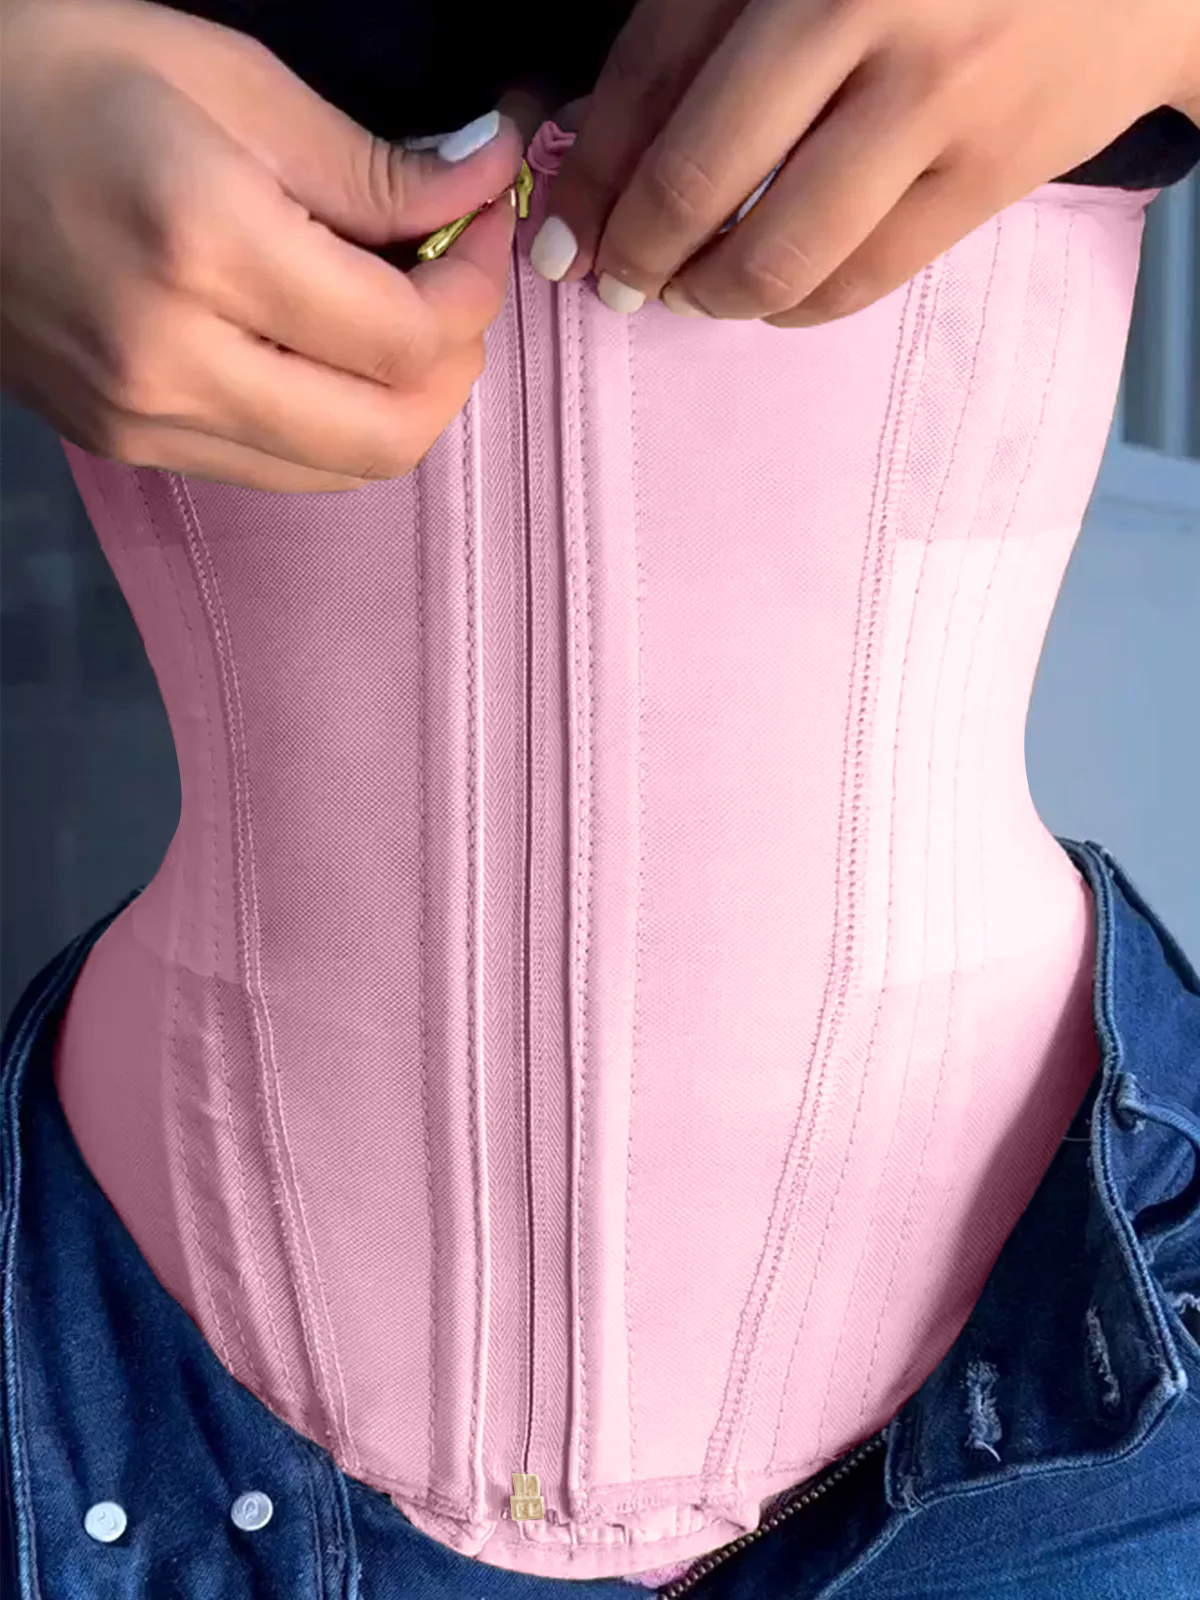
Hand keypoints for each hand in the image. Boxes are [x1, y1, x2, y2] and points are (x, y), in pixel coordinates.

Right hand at [0, 0, 523, 490]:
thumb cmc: (51, 71)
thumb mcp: (222, 77)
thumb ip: (366, 163)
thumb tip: (480, 186)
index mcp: (201, 244)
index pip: (403, 334)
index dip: (476, 287)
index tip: (483, 223)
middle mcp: (174, 359)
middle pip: (390, 432)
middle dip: (457, 363)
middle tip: (459, 282)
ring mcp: (144, 420)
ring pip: (343, 471)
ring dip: (406, 405)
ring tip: (404, 318)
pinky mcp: (127, 445)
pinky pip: (280, 470)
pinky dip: (338, 424)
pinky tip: (334, 353)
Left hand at [535, 0, 1199, 326]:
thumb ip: (709, 22)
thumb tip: (603, 144)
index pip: (654, 68)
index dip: (591, 166)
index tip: (559, 230)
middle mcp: (864, 9)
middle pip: (702, 173)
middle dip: (635, 248)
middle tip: (613, 280)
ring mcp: (937, 97)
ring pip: (780, 247)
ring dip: (709, 292)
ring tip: (687, 293)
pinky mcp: (991, 172)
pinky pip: (863, 276)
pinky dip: (795, 307)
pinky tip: (767, 300)